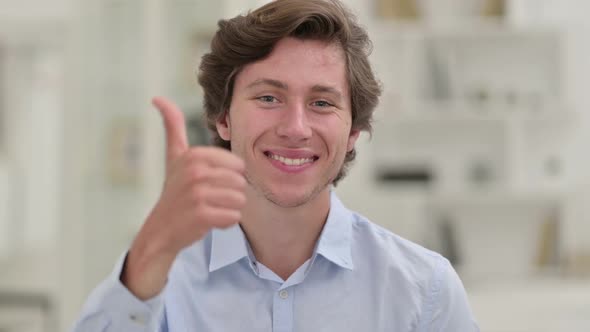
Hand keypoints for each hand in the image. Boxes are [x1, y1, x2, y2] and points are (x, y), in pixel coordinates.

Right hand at [121, 96, 245, 298]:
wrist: (160, 231)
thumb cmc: (174, 192)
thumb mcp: (174, 156)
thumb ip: (172, 126)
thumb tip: (158, 98)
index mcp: (194, 155)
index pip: (238, 165)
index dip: (228, 178)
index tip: (206, 184)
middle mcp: (195, 171)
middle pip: (241, 182)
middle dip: (229, 194)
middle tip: (207, 199)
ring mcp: (198, 193)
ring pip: (240, 200)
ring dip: (228, 209)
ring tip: (208, 209)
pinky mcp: (202, 215)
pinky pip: (234, 217)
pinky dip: (225, 223)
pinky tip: (207, 221)